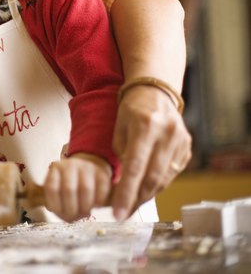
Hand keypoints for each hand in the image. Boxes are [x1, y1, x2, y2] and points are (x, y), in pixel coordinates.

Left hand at [44, 153, 111, 221]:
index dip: (55, 205)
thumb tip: (64, 216)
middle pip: (68, 189)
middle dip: (71, 209)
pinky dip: (98, 202)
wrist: (89, 170)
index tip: (60, 214)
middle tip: (74, 217)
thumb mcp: (58, 191)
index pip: (52, 188)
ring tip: (85, 213)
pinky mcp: (102, 173)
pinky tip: (95, 206)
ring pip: (85, 189)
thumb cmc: (71, 186)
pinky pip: (101, 189)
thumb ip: (55, 203)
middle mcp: (70, 165)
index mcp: (55, 169)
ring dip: (85, 207)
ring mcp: (87, 167)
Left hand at [112, 85, 191, 220]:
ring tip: (131, 205)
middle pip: (152, 177)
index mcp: (146, 126)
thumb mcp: (118, 127)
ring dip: (146, 195)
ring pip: (163, 179)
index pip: (135, 167)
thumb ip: (121, 154)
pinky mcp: (187, 147)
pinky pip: (171, 173)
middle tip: (122, 214)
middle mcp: (167, 134)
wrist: (155, 92)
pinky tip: (144, 190)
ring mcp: (180, 141)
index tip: (118, 212)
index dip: (126, 193)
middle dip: (136, 200)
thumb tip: (121, 184)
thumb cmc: (131, 109)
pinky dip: (157, 184)